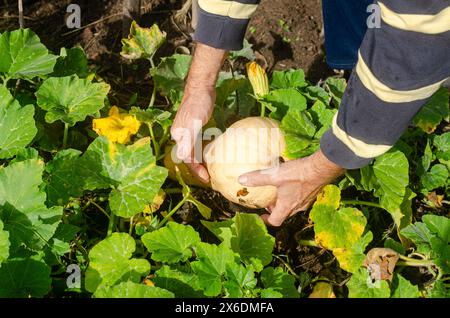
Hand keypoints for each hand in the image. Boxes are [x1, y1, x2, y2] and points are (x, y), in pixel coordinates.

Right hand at [170, 43, 225, 182]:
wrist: (202, 86)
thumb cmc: (198, 103)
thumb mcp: (194, 122)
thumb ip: (188, 140)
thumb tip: (183, 158)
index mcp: (178, 136)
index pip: (187, 159)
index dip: (196, 170)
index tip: (207, 178)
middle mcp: (180, 135)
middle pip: (189, 156)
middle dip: (198, 168)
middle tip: (209, 177)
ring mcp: (187, 131)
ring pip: (194, 151)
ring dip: (201, 161)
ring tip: (211, 169)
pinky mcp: (195, 127)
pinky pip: (199, 143)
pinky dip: (204, 151)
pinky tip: (212, 154)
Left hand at [238, 150, 344, 225]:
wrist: (321, 168)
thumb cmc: (299, 174)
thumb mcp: (275, 175)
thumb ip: (258, 178)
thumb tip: (242, 179)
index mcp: (287, 206)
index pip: (275, 221)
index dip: (266, 220)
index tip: (260, 215)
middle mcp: (297, 206)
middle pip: (284, 214)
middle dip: (274, 209)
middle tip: (267, 201)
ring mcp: (306, 200)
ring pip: (292, 206)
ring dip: (283, 202)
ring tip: (277, 191)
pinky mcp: (312, 192)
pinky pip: (299, 198)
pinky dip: (292, 195)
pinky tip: (290, 182)